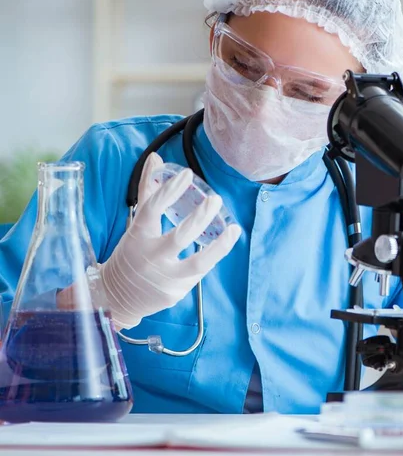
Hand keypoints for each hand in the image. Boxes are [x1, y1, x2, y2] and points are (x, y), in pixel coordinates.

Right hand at [98, 153, 241, 329]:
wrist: (116, 297)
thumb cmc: (132, 253)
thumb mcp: (136, 224)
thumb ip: (149, 191)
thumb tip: (156, 158)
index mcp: (137, 235)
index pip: (152, 208)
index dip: (169, 190)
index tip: (188, 174)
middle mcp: (150, 256)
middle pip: (178, 236)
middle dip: (200, 218)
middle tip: (215, 199)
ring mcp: (163, 277)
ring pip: (197, 262)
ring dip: (219, 246)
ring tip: (233, 229)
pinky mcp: (174, 292)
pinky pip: (198, 273)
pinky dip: (212, 257)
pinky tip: (223, 244)